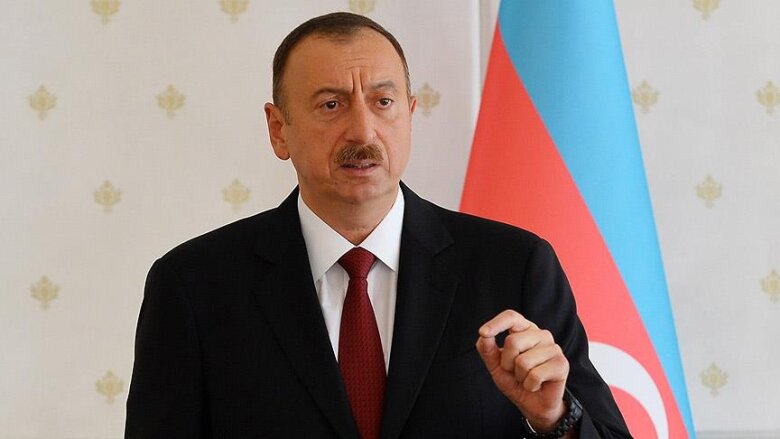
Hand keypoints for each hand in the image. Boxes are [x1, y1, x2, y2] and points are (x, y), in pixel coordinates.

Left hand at [475, 310, 569, 431]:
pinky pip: (535, 375)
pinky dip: (530, 385)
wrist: (533, 404)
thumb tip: (484, 335)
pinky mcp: (561, 364)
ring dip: (519, 376)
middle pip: (513, 341)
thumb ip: (487, 349)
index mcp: (525, 329)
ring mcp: (553, 348)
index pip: (511, 317)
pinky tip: (536, 385)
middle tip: (515, 372)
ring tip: (526, 378)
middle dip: (507, 363)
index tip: (483, 333)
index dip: (496, 323)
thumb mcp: (496, 365)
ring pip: (523, 361)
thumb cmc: (515, 380)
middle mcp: (541, 334)